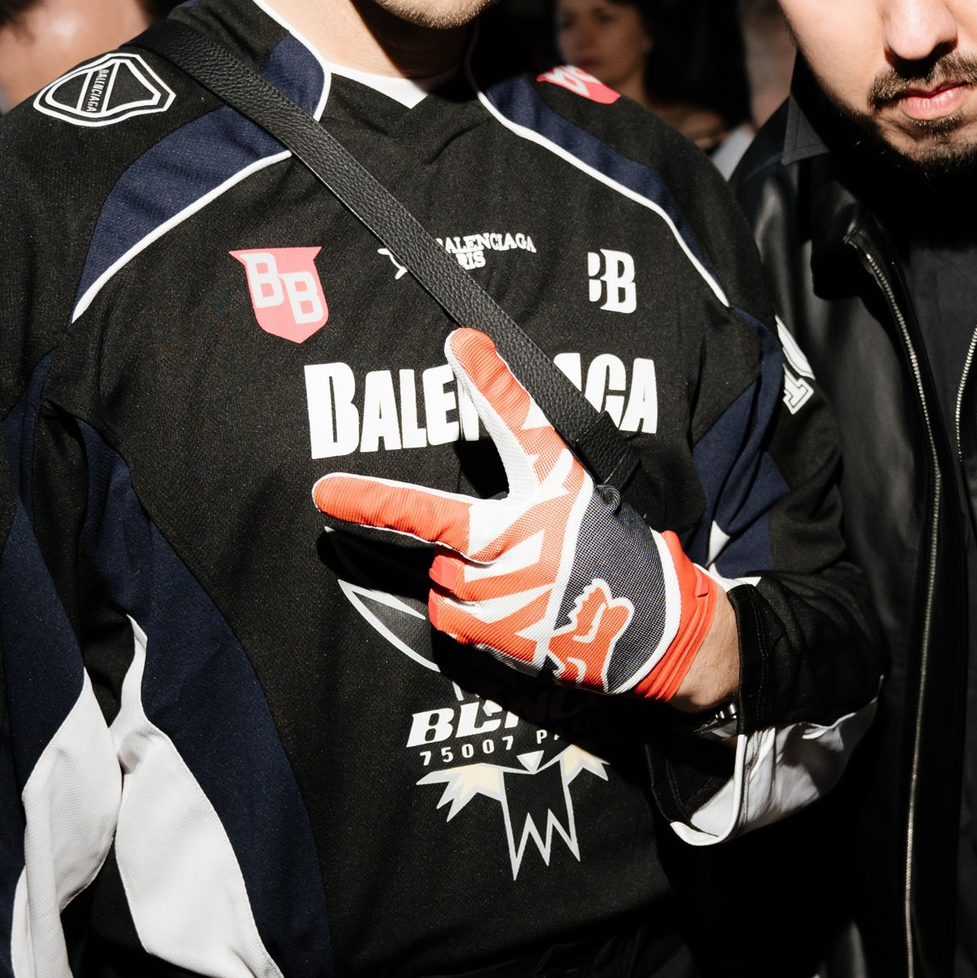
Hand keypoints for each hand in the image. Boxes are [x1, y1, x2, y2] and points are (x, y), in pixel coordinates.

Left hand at [312, 329, 730, 710]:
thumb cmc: (610, 548)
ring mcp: (512, 590)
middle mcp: (532, 535)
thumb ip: (529, 448)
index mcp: (559, 488)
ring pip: (444, 573)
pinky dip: (464, 609)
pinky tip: (509, 610)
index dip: (490, 384)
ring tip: (515, 580)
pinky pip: (450, 613)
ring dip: (462, 572)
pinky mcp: (502, 634)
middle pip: (436, 517)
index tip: (460, 343)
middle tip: (324, 493)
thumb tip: (479, 377)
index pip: (524, 424)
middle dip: (374, 504)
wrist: (651, 631)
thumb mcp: (578, 488)